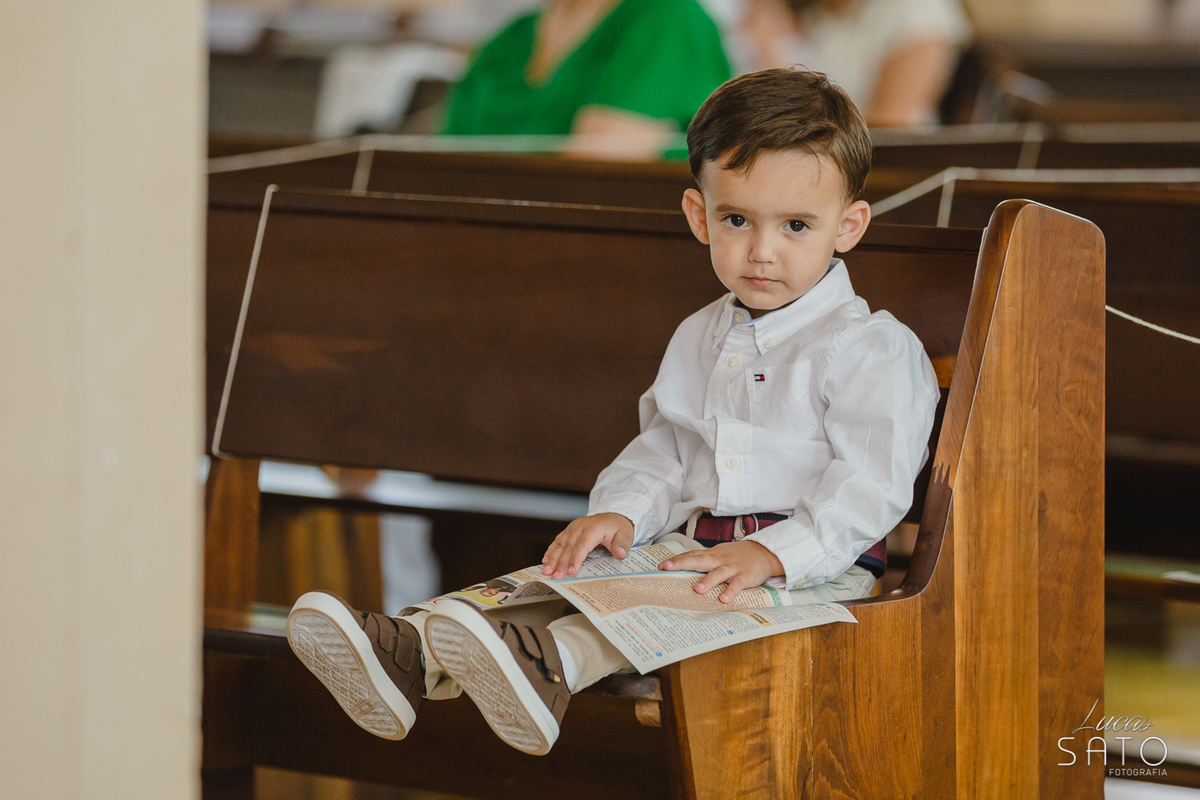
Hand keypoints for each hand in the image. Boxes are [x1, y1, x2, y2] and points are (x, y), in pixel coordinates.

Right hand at [542, 513, 634, 577]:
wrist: (613, 517)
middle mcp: (581, 526)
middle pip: (569, 546)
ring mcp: (573, 528)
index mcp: (594, 528)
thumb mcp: (625, 536)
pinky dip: (551, 551)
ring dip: (553, 558)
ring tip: (547, 571)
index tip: (572, 571)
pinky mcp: (569, 531)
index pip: (583, 544)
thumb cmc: (618, 529)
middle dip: (561, 563)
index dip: (577, 558)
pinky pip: (558, 541)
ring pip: (560, 544)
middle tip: (556, 576)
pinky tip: (545, 560)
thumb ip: (622, 545)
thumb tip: (619, 554)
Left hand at [659, 540, 783, 603]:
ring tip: (697, 589)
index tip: (660, 566)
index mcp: (711, 555)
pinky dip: (731, 591)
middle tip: (667, 568)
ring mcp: (732, 567)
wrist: (763, 552)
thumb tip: (681, 570)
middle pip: (698, 560)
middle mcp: (719, 560)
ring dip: (708, 581)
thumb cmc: (736, 556)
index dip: (676, 560)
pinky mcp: (745, 576)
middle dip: (682, 564)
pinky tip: (724, 599)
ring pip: (718, 573)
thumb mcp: (718, 555)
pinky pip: (738, 584)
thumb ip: (702, 562)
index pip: (691, 555)